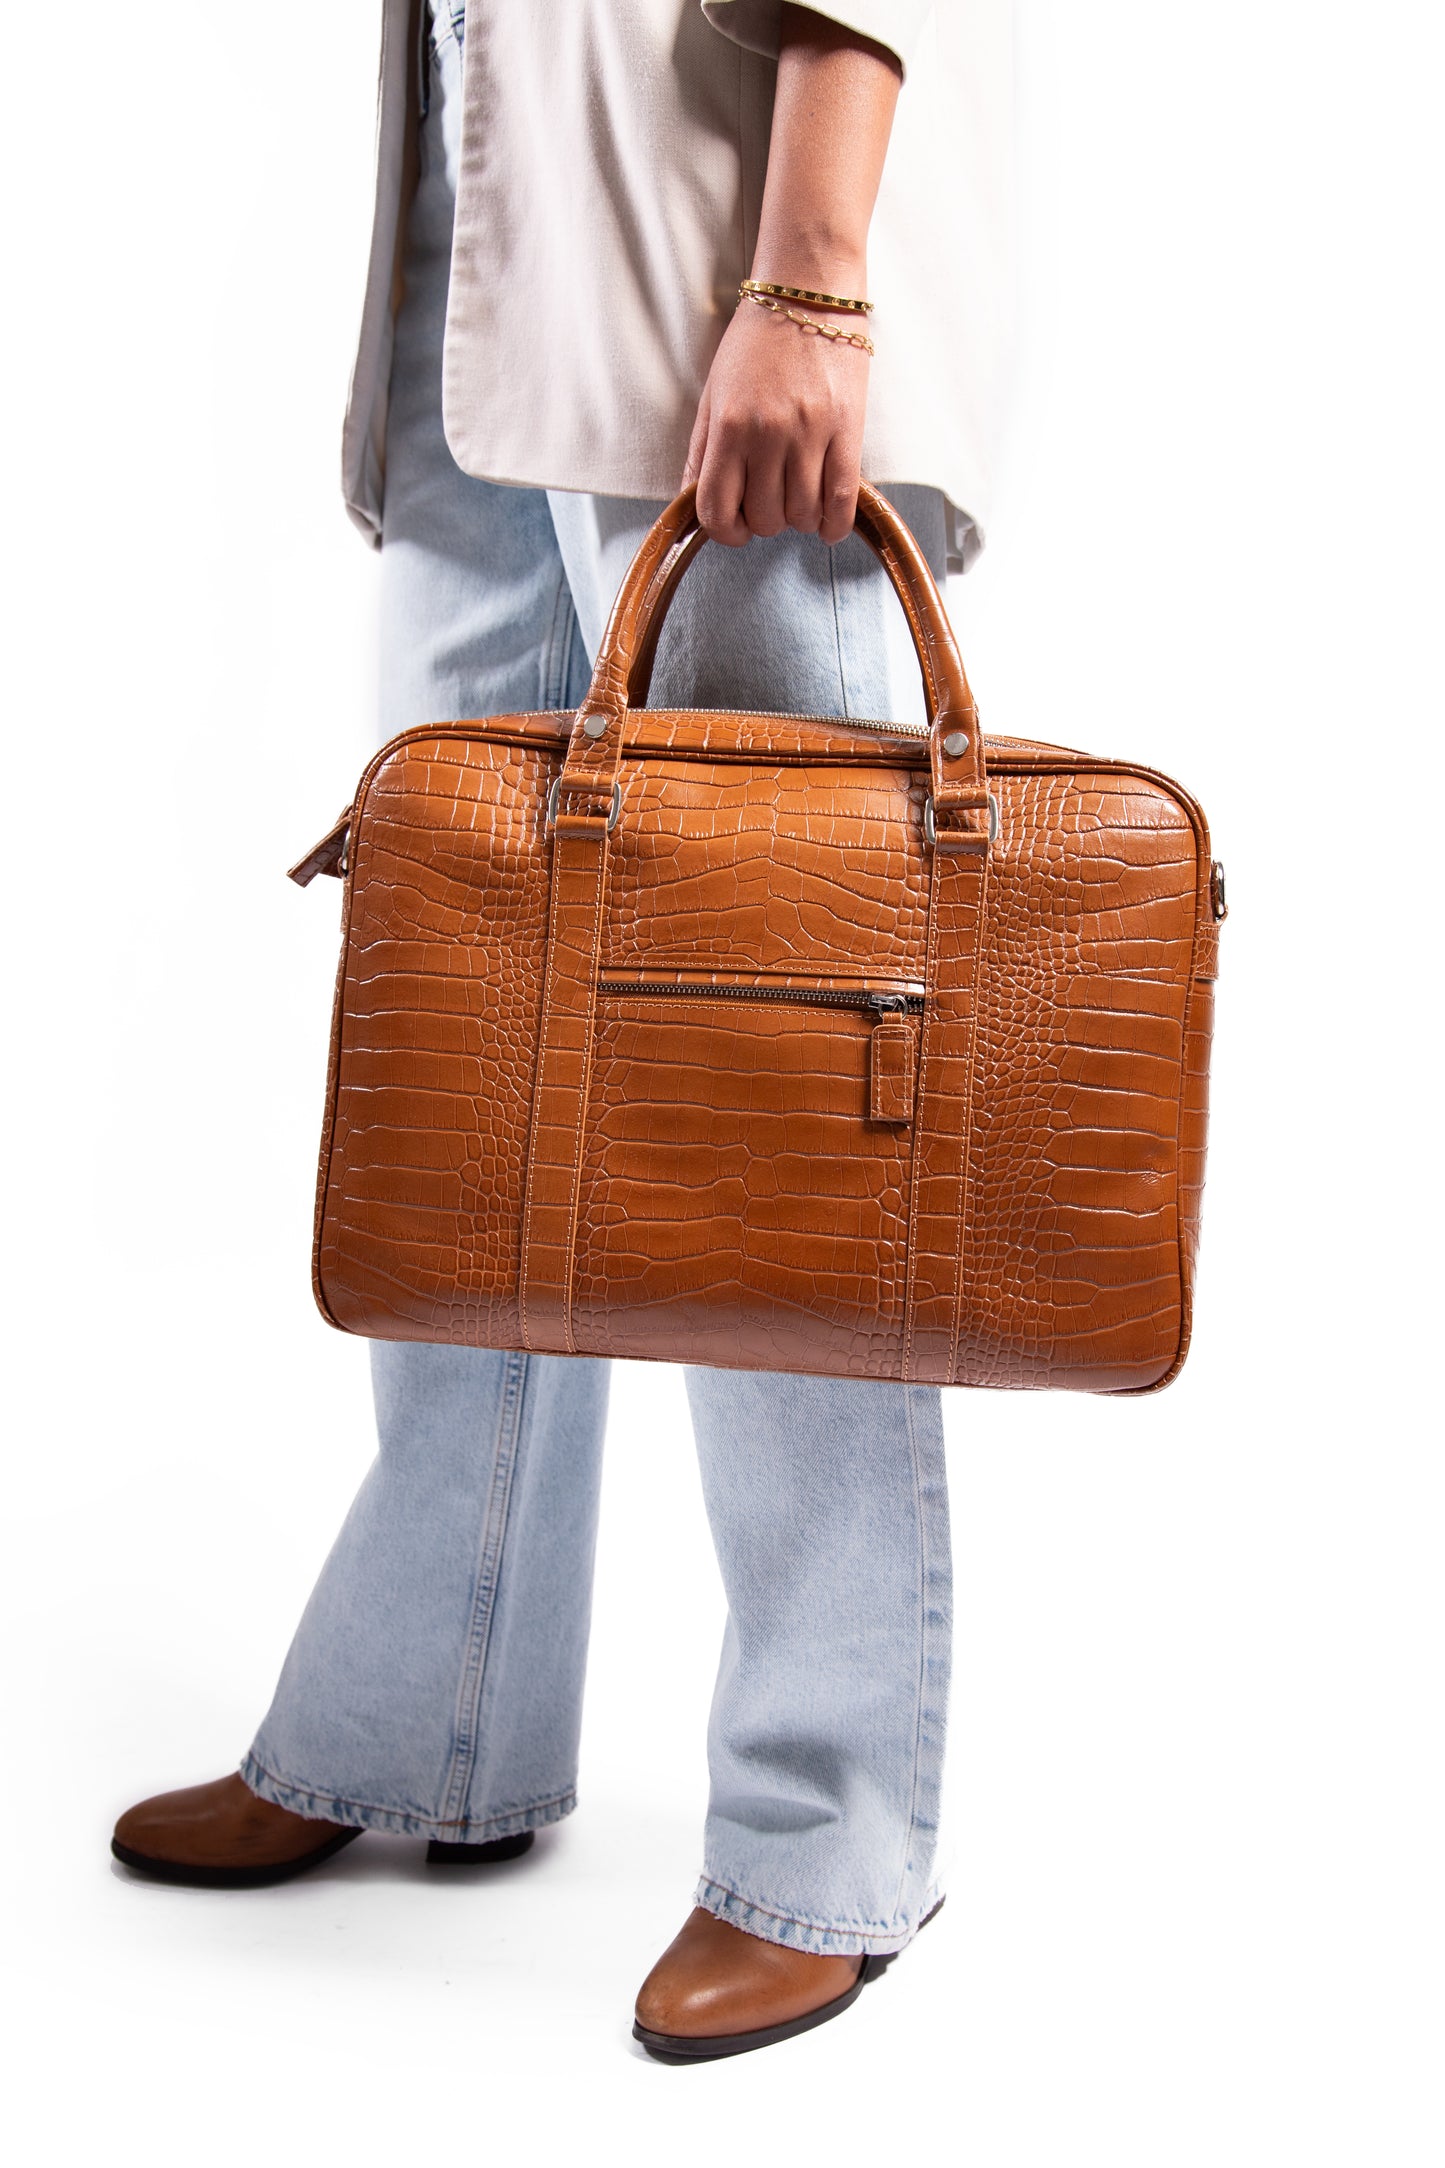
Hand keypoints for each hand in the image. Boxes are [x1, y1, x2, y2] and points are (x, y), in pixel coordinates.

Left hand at [681, 295, 870, 546]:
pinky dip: (834, 525)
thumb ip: (700, 453)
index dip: (725, 532)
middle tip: (771, 499)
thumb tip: (693, 507)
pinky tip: (827, 524)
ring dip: (799, 519)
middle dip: (765, 520)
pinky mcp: (847, 431)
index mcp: (728, 426)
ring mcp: (809, 434)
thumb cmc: (756, 343)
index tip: (736, 528)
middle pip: (764, 519)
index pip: (716, 511)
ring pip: (801, 516)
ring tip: (799, 497)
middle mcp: (766, 435)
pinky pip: (841, 501)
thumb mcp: (713, 394)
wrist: (807, 295)